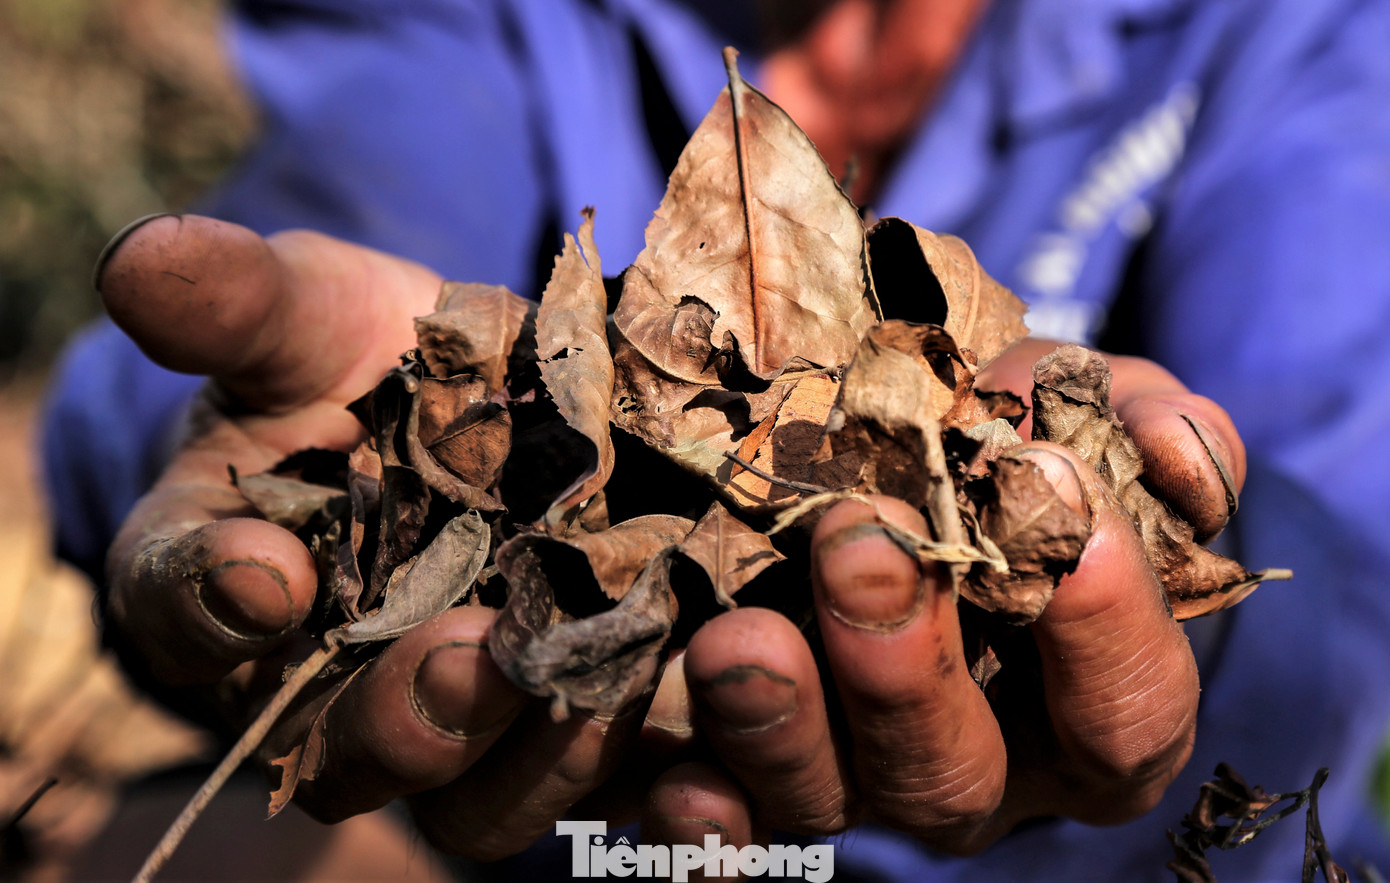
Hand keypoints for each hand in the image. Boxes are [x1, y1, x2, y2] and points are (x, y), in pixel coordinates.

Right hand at [99, 214, 639, 858]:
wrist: (490, 393)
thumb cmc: (364, 357)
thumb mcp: (305, 312)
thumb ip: (238, 300)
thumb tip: (147, 259)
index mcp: (230, 577)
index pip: (184, 605)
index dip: (208, 599)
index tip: (259, 568)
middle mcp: (337, 683)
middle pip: (352, 748)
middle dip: (404, 718)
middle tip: (463, 655)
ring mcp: (465, 714)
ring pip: (480, 795)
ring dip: (532, 760)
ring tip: (592, 689)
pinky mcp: (573, 715)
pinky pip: (601, 778)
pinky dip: (647, 771)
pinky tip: (694, 734)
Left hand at [643, 340, 1244, 854]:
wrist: (903, 470)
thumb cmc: (1012, 460)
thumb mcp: (1087, 425)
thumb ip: (1150, 435)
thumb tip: (1182, 465)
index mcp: (1084, 714)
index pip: (1125, 711)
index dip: (1103, 622)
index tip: (1054, 493)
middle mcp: (979, 774)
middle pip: (954, 775)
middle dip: (907, 665)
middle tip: (863, 543)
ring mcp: (860, 784)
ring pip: (833, 803)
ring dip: (784, 727)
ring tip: (740, 640)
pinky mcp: (759, 783)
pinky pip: (731, 832)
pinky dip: (706, 815)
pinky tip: (680, 775)